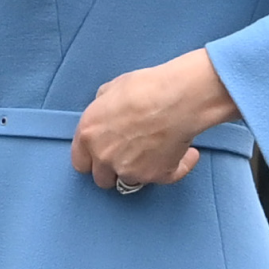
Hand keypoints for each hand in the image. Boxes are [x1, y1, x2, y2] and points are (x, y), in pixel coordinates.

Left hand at [70, 49, 239, 190]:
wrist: (174, 98)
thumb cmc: (143, 87)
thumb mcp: (110, 89)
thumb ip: (102, 109)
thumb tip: (107, 114)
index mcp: (89, 135)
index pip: (80, 162)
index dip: (91, 158)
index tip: (100, 155)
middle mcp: (105, 157)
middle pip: (103, 178)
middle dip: (113, 169)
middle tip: (128, 153)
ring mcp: (131, 171)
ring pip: (130, 180)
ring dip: (141, 168)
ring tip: (156, 148)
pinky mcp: (157, 176)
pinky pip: (167, 177)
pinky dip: (179, 166)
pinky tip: (188, 154)